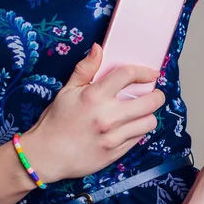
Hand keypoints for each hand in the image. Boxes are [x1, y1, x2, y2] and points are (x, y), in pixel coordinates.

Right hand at [22, 43, 165, 180]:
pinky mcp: (115, 153)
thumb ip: (85, 69)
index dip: (144, 72)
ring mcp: (113, 137)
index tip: (151, 74)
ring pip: (149, 122)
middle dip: (157, 96)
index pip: (128, 75)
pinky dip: (138, 131)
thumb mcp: (66, 91)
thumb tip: (98, 48)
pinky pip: (138, 139)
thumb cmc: (56, 121)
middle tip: (154, 95)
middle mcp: (107, 116)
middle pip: (150, 102)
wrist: (46, 155)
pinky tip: (130, 127)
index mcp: (94, 96)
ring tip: (141, 113)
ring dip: (148, 115)